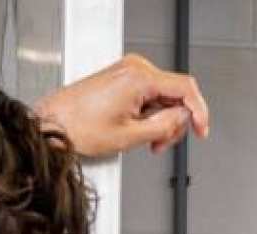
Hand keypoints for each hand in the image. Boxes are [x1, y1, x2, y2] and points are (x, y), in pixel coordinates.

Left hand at [40, 54, 208, 157]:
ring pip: (163, 96)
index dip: (199, 112)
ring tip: (148, 141)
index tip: (201, 129)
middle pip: (176, 93)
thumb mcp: (131, 136)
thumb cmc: (80, 128)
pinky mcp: (123, 77)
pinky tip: (141, 129)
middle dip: (174, 122)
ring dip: (161, 121)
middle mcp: (135, 68)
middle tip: (162, 143)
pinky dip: (150, 114)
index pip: (186, 88)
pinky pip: (150, 94)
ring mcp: (128, 70)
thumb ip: (165, 126)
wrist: (54, 123)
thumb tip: (184, 118)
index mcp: (139, 78)